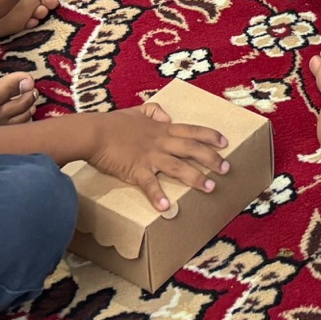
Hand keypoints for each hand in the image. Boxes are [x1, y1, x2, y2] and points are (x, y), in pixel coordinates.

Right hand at [91, 102, 230, 212]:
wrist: (93, 133)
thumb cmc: (113, 123)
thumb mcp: (137, 111)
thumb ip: (154, 111)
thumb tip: (166, 116)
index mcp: (162, 129)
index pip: (192, 131)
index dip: (210, 136)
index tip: (225, 142)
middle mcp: (160, 142)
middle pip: (192, 149)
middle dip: (212, 159)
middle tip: (227, 168)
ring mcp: (150, 156)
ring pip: (179, 167)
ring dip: (196, 178)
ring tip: (210, 187)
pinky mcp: (136, 170)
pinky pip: (150, 185)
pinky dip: (158, 197)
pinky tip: (168, 208)